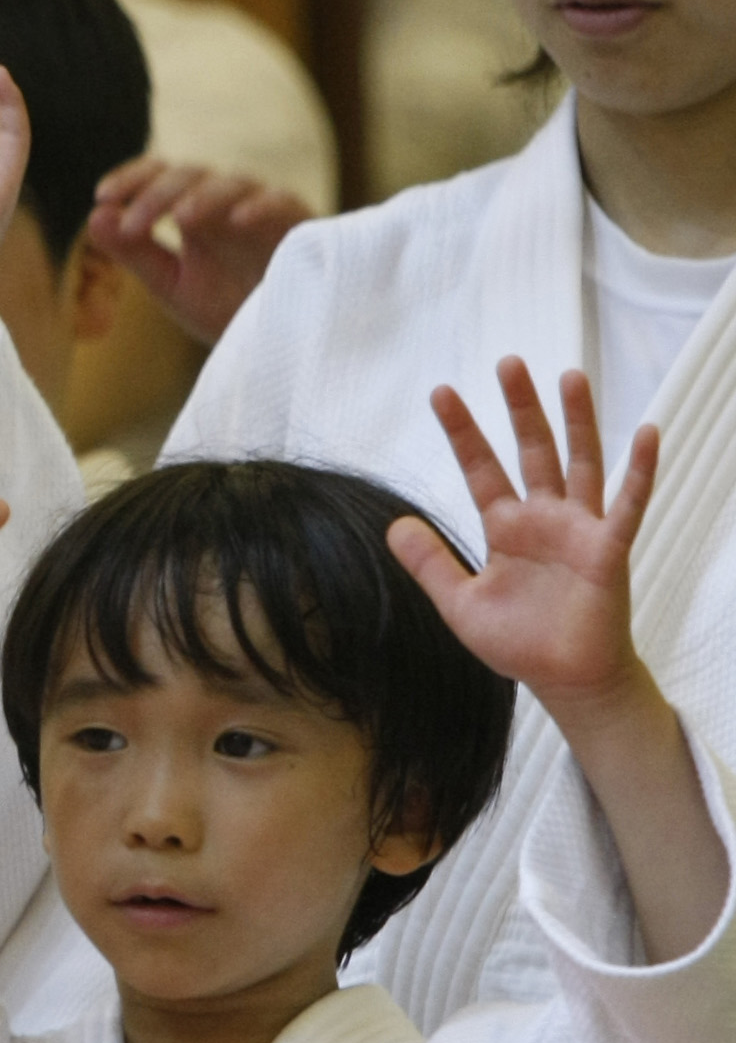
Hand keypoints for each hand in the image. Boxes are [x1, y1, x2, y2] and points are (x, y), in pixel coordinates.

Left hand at [87, 157, 310, 345]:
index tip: (102, 197)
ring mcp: (263, 212)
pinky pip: (280, 203)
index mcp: (195, 213)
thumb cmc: (228, 309)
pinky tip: (238, 220)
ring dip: (203, 197)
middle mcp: (227, 205)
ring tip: (179, 218)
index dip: (132, 178)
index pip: (160, 175)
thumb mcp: (172, 285)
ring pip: (233, 183)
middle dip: (157, 196)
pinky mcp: (299, 227)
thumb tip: (95, 218)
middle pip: (190, 175)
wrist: (280, 345)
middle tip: (133, 226)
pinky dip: (260, 207)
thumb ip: (134, 253)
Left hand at [389, 360, 653, 712]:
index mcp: (505, 527)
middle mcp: (543, 518)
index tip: (440, 393)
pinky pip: (628, 504)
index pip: (480, 468)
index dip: (462, 432)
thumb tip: (394, 525)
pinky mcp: (609, 550)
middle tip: (507, 361)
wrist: (566, 681)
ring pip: (579, 462)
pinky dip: (639, 470)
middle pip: (530, 450)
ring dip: (577, 420)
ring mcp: (580, 529)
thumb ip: (429, 563)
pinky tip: (648, 432)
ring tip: (569, 375)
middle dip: (519, 408)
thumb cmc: (520, 643)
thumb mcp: (460, 603)